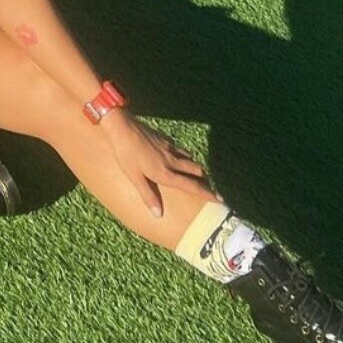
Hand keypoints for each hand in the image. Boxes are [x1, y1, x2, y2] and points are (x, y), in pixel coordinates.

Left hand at [101, 110, 217, 217]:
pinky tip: (176, 155)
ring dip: (194, 165)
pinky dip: (183, 154)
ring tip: (196, 172)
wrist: (122, 127)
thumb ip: (148, 195)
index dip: (206, 193)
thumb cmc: (125, 154)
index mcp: (165, 173)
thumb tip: (159, 215)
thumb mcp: (135, 177)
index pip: (191, 186)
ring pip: (189, 157)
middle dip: (204, 178)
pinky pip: (178, 148)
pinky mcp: (164, 138)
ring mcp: (169, 147)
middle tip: (208, 186)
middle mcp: (171, 161)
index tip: (220, 199)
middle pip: (195, 170)